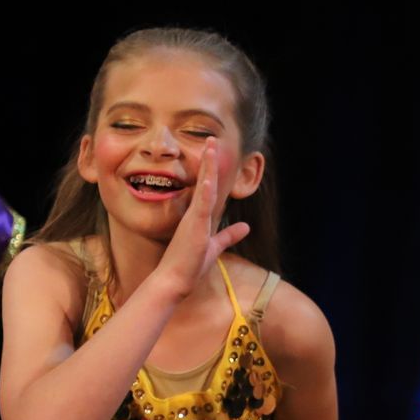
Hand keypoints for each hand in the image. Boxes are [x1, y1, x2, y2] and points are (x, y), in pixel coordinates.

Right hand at [153, 145, 249, 298]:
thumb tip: (245, 228)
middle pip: (204, 181)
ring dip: (207, 166)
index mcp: (198, 216)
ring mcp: (194, 219)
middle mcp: (195, 213)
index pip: (206, 187)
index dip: (210, 170)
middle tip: (211, 139)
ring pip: (203, 187)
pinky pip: (201, 204)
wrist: (174, 281)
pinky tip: (209, 177)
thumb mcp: (215, 246)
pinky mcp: (195, 227)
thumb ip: (229, 235)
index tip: (213, 152)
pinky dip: (205, 190)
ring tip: (210, 145)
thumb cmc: (190, 265)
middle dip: (208, 160)